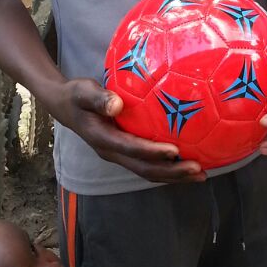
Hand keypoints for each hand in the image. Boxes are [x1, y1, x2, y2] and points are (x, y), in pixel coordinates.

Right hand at [47, 77, 204, 182]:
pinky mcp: (126, 154)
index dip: (152, 152)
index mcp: (103, 139)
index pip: (130, 148)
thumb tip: (116, 104)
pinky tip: (189, 165)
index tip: (174, 150)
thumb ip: (98, 97)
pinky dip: (169, 169)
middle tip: (197, 169)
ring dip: (174, 176)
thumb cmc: (77, 95)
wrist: (66, 107)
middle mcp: (112, 153)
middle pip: (144, 168)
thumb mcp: (83, 91)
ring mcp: (119, 156)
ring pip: (148, 172)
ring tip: (200, 175)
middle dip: (171, 172)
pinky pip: (149, 165)